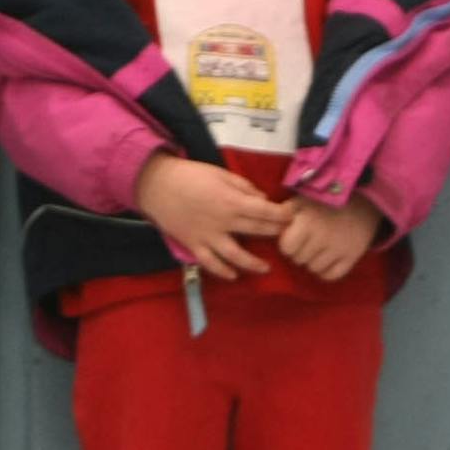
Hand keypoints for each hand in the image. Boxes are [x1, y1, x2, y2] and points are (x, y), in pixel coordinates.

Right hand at [134, 156, 289, 281]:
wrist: (157, 184)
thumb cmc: (190, 175)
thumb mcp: (221, 173)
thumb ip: (244, 187)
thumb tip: (263, 198)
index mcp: (232, 201)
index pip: (265, 211)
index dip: (281, 215)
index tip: (292, 217)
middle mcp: (224, 222)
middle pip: (256, 231)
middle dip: (274, 234)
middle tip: (288, 238)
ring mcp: (209, 236)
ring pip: (235, 256)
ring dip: (253, 264)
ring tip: (265, 269)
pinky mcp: (194, 245)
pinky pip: (210, 263)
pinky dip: (222, 272)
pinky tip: (233, 276)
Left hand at [278, 193, 383, 281]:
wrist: (363, 201)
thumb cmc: (326, 202)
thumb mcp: (303, 200)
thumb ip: (285, 211)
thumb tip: (270, 225)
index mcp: (307, 222)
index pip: (286, 248)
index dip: (287, 243)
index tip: (294, 236)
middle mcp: (322, 238)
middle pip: (299, 259)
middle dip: (300, 252)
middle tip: (308, 241)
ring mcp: (338, 249)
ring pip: (313, 269)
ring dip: (312, 261)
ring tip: (318, 248)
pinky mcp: (352, 257)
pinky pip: (330, 275)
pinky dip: (326, 270)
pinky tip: (327, 259)